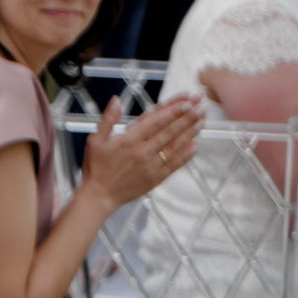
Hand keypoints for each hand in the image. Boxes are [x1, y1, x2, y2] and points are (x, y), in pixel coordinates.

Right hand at [81, 94, 203, 211]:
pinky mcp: (155, 178)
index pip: (155, 121)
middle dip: (186, 117)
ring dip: (190, 132)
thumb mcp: (95, 140)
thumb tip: (116, 100)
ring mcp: (151, 166)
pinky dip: (186, 155)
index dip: (171, 111)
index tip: (185, 101)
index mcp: (128, 141)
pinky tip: (196, 145)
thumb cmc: (96, 167)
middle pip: (169, 131)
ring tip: (202, 120)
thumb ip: (107, 120)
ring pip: (174, 146)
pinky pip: (174, 165)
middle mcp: (142, 152)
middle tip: (200, 105)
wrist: (99, 196)